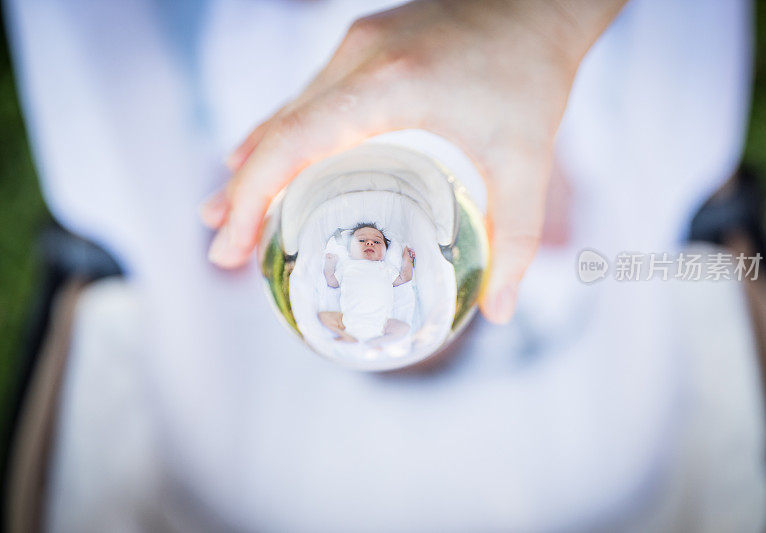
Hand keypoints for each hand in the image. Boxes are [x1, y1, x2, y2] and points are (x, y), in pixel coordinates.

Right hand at [201, 0, 625, 322]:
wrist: (537, 3)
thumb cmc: (533, 73)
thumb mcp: (528, 160)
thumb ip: (517, 237)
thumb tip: (500, 311)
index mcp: (389, 84)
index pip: (293, 142)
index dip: (250, 198)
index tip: (228, 246)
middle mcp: (358, 58)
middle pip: (277, 131)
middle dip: (241, 192)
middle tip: (221, 247)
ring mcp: (355, 46)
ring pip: (286, 110)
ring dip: (255, 163)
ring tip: (226, 214)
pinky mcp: (362, 44)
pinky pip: (308, 96)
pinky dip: (283, 135)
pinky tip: (266, 159)